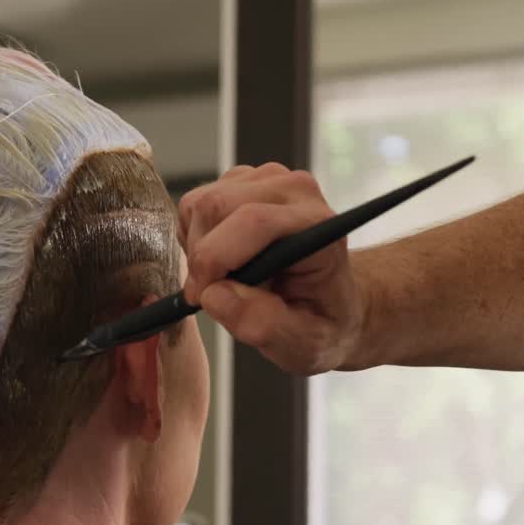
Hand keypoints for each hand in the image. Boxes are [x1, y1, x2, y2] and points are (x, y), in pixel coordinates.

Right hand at [178, 162, 366, 374]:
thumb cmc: (320, 319)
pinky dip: (195, 236)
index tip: (202, 297)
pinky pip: (195, 204)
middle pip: (216, 207)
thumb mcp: (303, 343)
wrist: (328, 299)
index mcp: (318, 227)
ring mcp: (267, 180)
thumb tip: (214, 295)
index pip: (254, 222)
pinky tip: (221, 259)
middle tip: (210, 294)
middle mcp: (294, 191)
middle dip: (201, 257)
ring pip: (200, 205)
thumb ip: (263, 324)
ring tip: (224, 277)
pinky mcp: (243, 181)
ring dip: (196, 247)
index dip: (215, 259)